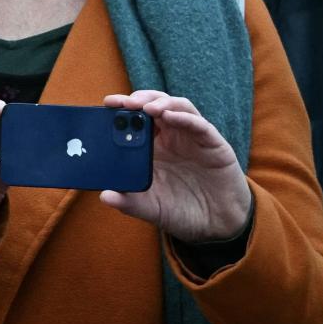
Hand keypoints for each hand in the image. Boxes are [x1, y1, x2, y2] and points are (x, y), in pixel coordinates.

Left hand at [96, 91, 253, 246]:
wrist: (217, 224)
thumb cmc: (181, 211)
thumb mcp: (151, 208)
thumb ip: (129, 202)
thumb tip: (105, 196)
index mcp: (152, 147)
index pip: (135, 119)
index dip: (122, 109)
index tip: (107, 104)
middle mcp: (171, 137)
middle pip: (154, 105)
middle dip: (139, 99)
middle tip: (124, 102)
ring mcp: (192, 138)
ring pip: (177, 107)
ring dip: (161, 103)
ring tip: (146, 108)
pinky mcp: (213, 144)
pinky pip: (199, 124)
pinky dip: (184, 117)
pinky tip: (170, 116)